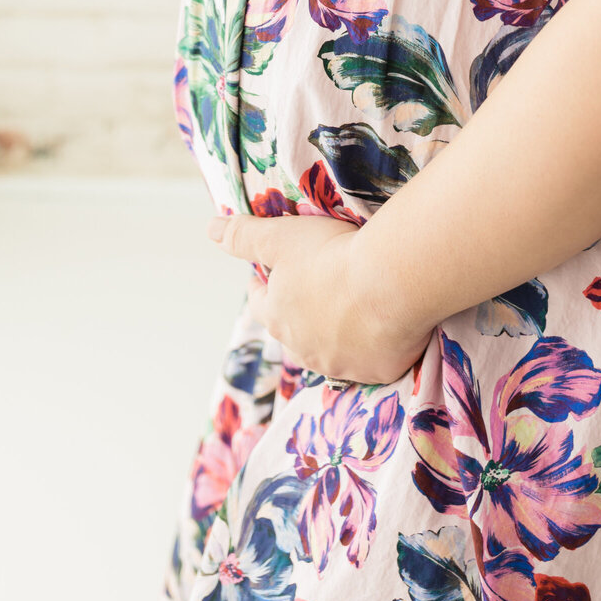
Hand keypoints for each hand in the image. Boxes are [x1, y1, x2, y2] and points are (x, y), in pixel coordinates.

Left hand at [207, 208, 431, 386]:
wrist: (389, 282)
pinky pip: (370, 362)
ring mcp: (342, 364)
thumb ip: (243, 236)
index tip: (265, 277)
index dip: (262, 287)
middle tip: (313, 294)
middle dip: (298, 315)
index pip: (260, 303)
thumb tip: (211, 229)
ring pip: (330, 353)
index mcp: (277, 317)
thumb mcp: (280, 237)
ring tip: (348, 314)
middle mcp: (304, 349)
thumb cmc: (331, 255)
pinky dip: (371, 349)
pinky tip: (381, 332)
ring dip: (332, 337)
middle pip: (293, 333)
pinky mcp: (378, 371)